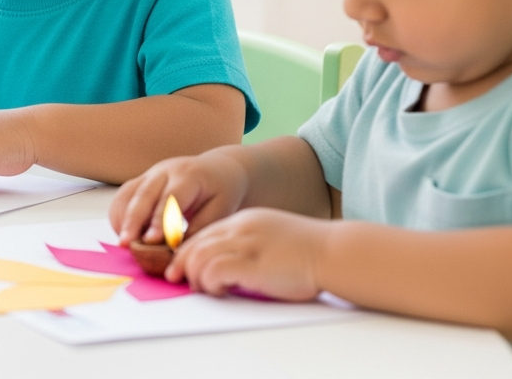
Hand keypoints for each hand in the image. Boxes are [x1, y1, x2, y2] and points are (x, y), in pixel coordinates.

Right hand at [109, 151, 249, 245]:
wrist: (217, 170)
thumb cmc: (221, 192)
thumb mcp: (220, 210)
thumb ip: (198, 230)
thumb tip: (175, 253)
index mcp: (188, 176)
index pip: (169, 198)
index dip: (159, 220)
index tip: (151, 240)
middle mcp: (164, 171)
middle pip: (143, 195)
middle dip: (133, 221)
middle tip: (126, 244)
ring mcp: (150, 174)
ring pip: (128, 194)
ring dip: (122, 219)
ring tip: (123, 243)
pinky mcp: (141, 181)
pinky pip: (123, 196)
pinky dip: (120, 215)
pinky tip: (125, 233)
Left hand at [168, 207, 331, 300]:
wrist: (335, 253)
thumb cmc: (310, 251)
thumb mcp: (273, 237)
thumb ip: (251, 244)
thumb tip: (231, 264)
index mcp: (245, 221)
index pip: (204, 232)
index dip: (187, 250)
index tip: (180, 265)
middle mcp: (241, 229)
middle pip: (195, 242)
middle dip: (181, 263)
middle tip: (177, 279)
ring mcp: (246, 244)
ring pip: (198, 257)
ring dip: (195, 276)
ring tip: (203, 289)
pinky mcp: (252, 264)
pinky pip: (213, 271)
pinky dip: (209, 282)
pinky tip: (219, 290)